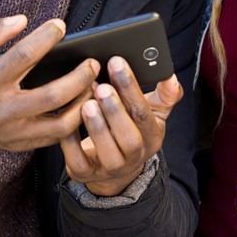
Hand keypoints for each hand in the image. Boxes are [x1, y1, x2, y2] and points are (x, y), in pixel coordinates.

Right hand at [0, 15, 98, 159]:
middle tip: (93, 61)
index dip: (44, 38)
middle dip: (78, 78)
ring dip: (84, 103)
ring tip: (95, 84)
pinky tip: (85, 102)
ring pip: (60, 125)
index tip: (61, 25)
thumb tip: (22, 20)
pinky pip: (56, 138)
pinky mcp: (20, 145)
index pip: (21, 58)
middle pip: (51, 96)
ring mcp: (12, 133)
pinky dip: (76, 120)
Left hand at [59, 56, 183, 196]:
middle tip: (101, 87)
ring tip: (87, 104)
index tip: (117, 62)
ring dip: (97, 127)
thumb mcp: (152, 113)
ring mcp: (111, 168)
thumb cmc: (132, 129)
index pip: (143, 112)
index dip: (131, 88)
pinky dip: (71, 145)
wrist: (115, 170)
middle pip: (129, 137)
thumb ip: (165, 95)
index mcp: (152, 136)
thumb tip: (171, 77)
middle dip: (115, 110)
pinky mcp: (86, 174)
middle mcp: (134, 155)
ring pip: (107, 152)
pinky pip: (79, 163)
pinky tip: (66, 125)